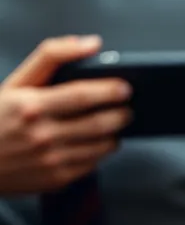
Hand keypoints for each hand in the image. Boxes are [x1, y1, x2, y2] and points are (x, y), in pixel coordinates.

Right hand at [0, 36, 131, 194]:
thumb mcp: (18, 81)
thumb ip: (53, 55)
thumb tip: (91, 44)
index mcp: (31, 107)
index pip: (82, 96)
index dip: (110, 90)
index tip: (125, 88)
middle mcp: (40, 136)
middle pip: (99, 123)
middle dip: (121, 113)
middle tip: (126, 107)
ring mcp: (48, 161)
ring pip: (101, 146)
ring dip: (115, 133)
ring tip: (114, 124)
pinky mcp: (54, 180)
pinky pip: (91, 165)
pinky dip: (101, 152)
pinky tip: (97, 142)